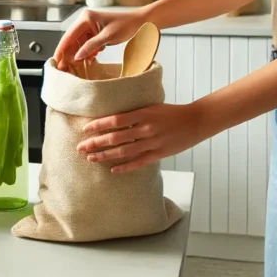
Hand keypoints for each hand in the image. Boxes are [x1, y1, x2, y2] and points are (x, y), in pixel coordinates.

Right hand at [53, 8, 146, 64]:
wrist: (142, 22)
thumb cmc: (127, 25)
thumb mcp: (108, 37)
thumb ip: (90, 46)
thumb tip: (77, 57)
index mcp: (86, 18)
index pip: (69, 35)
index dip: (61, 48)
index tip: (56, 60)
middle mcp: (86, 21)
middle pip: (72, 40)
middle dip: (69, 53)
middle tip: (63, 67)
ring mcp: (91, 27)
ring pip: (79, 43)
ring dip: (79, 54)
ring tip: (76, 66)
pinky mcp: (96, 33)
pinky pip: (87, 44)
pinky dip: (88, 52)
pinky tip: (89, 59)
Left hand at [76, 103, 211, 173]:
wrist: (196, 121)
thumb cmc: (171, 112)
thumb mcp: (151, 106)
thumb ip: (133, 112)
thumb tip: (111, 117)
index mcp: (143, 113)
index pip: (115, 120)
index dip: (98, 125)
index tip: (85, 129)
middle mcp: (146, 128)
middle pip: (115, 138)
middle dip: (96, 143)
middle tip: (80, 147)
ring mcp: (153, 143)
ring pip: (124, 152)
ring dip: (105, 156)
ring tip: (90, 158)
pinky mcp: (159, 154)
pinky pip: (139, 163)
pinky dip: (125, 167)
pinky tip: (112, 170)